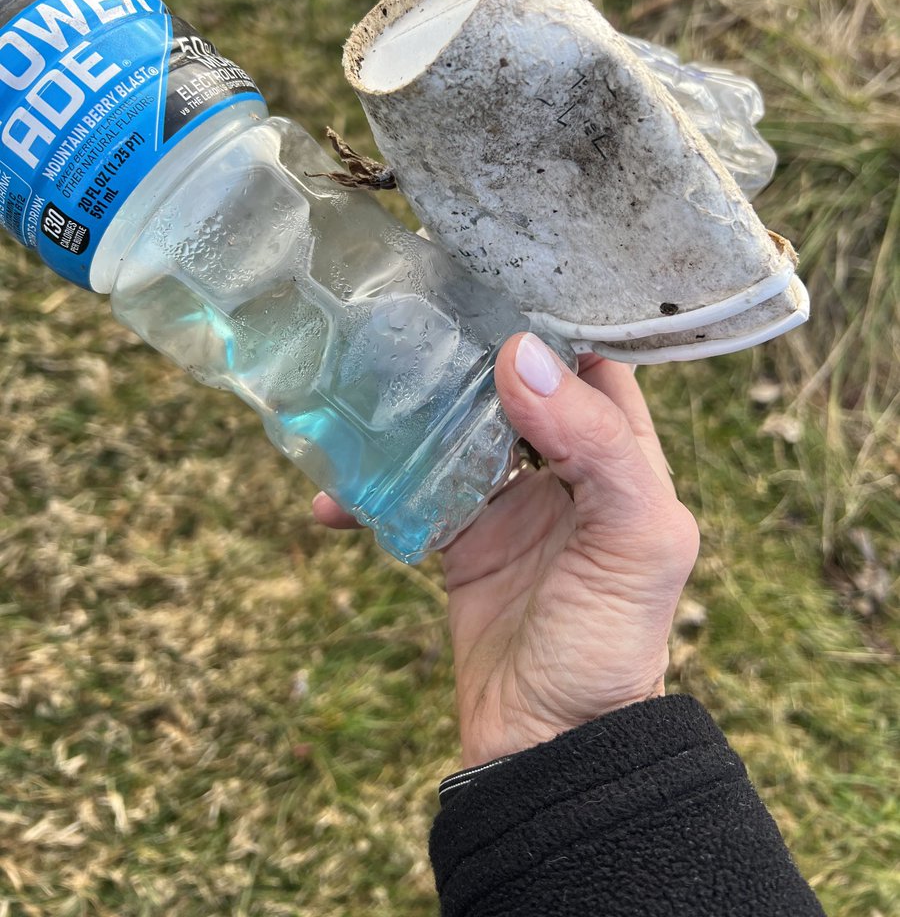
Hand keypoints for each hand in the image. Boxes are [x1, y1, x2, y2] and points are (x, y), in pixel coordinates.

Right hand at [313, 332, 698, 767]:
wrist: (547, 750)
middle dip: (468, 355)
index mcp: (626, 458)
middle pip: (515, 387)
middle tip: (409, 316)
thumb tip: (520, 354)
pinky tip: (330, 501)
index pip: (595, 365)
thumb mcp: (633, 541)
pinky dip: (370, 493)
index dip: (555, 322)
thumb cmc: (609, 647)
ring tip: (360, 394)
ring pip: (456, 432)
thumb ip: (597, 444)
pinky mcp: (462, 540)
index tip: (495, 279)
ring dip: (410, 416)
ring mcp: (511, 503)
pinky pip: (412, 494)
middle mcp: (570, 470)